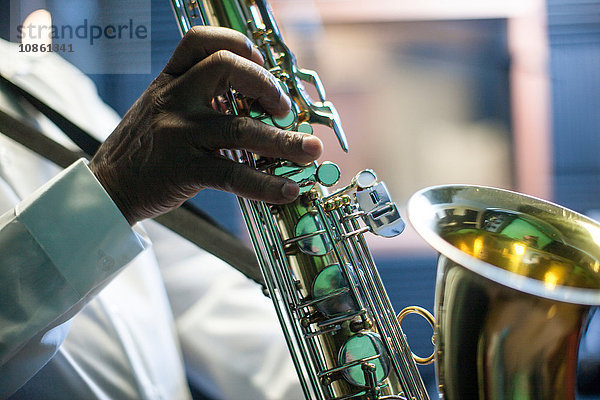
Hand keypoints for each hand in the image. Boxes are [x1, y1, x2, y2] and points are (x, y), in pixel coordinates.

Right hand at [89, 26, 322, 224]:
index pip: (201, 41)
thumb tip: (256, 103)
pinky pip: (233, 173)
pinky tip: (288, 190)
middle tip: (286, 109)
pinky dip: (266, 184)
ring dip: (284, 141)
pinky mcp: (184, 168)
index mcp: (170, 81)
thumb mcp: (162, 109)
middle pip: (226, 70)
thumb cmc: (144, 148)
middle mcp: (175, 99)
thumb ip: (198, 98)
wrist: (108, 186)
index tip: (261, 63)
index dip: (239, 45)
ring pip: (240, 128)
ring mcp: (179, 134)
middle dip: (267, 85)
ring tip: (311, 152)